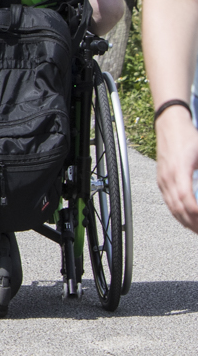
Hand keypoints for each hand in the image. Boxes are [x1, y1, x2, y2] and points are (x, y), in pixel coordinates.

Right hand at [155, 109, 197, 232]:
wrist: (169, 125)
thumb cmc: (188, 137)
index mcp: (179, 170)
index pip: (186, 199)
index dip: (196, 213)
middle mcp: (167, 177)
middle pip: (178, 207)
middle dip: (193, 223)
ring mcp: (162, 179)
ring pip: (172, 207)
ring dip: (185, 221)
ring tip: (197, 230)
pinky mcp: (161, 180)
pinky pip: (168, 202)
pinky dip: (177, 214)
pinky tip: (186, 219)